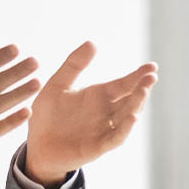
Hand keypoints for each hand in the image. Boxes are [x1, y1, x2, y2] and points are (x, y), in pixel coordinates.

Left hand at [24, 41, 158, 188]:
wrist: (36, 146)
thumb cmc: (47, 116)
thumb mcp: (58, 85)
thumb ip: (74, 64)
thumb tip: (92, 42)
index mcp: (99, 96)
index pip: (123, 84)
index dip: (138, 76)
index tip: (152, 67)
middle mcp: (106, 113)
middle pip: (130, 99)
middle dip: (142, 88)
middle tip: (151, 76)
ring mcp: (104, 130)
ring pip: (127, 116)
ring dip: (136, 104)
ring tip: (143, 91)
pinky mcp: (97, 146)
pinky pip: (115, 137)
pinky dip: (125, 128)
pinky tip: (132, 117)